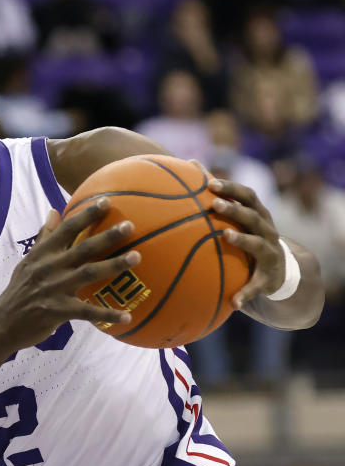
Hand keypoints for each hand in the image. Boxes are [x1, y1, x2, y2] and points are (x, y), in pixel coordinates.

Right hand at [0, 198, 136, 350]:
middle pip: (82, 248)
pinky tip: (127, 316)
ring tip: (136, 257)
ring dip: (114, 265)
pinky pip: (87, 312)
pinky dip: (107, 314)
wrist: (3, 323)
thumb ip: (44, 237)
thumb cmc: (20, 290)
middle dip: (106, 236)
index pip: (66, 229)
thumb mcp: (28, 261)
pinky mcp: (58, 311)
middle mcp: (49, 267)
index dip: (85, 215)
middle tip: (129, 226)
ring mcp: (54, 289)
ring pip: (89, 274)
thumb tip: (54, 211)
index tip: (106, 201)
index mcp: (42, 254)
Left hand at [207, 177, 283, 308]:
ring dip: (242, 240)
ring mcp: (270, 253)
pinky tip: (232, 302)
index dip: (231, 188)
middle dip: (235, 209)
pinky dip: (245, 294)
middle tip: (215, 205)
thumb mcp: (238, 218)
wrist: (278, 271)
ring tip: (225, 236)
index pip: (247, 196)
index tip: (210, 183)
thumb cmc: (248, 237)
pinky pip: (256, 286)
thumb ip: (215, 194)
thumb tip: (188, 163)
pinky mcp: (268, 278)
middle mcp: (267, 230)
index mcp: (258, 215)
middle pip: (253, 216)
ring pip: (259, 245)